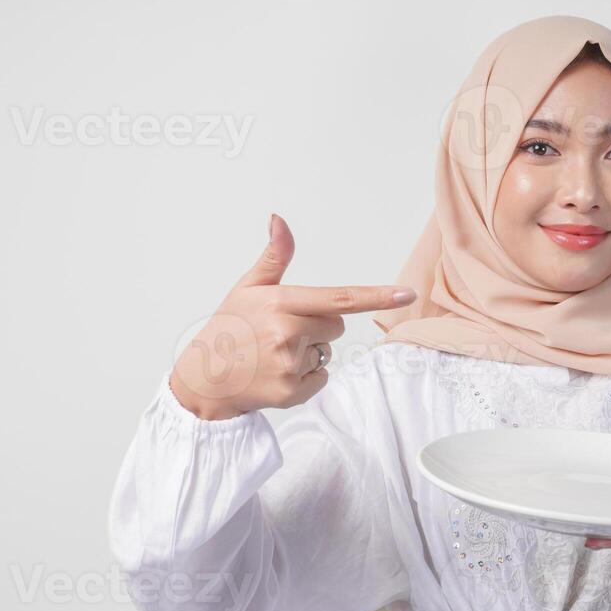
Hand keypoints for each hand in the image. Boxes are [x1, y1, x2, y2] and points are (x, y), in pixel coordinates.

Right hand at [168, 213, 416, 420]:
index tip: (406, 294)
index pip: (339, 298)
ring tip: (273, 354)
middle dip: (317, 327)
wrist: (203, 379)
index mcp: (279, 302)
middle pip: (336, 326)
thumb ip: (274, 256)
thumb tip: (279, 219)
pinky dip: (305, 377)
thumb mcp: (248, 287)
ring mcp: (289, 364)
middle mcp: (286, 332)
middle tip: (281, 333)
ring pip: (328, 352)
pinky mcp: (292, 391)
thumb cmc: (229, 328)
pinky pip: (321, 377)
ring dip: (309, 352)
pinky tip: (277, 373)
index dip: (377, 296)